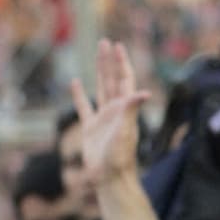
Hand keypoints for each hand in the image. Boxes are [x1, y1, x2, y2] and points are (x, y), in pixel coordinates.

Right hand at [70, 39, 150, 188]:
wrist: (110, 178)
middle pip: (112, 79)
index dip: (122, 63)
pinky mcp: (91, 129)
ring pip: (100, 89)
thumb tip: (144, 92)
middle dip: (109, 61)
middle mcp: (115, 110)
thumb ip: (132, 110)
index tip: (118, 46)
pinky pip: (84, 107)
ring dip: (99, 71)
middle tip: (105, 42)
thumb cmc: (120, 157)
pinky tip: (75, 82)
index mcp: (124, 109)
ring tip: (96, 55)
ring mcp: (103, 118)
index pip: (124, 80)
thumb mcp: (125, 131)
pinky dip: (79, 95)